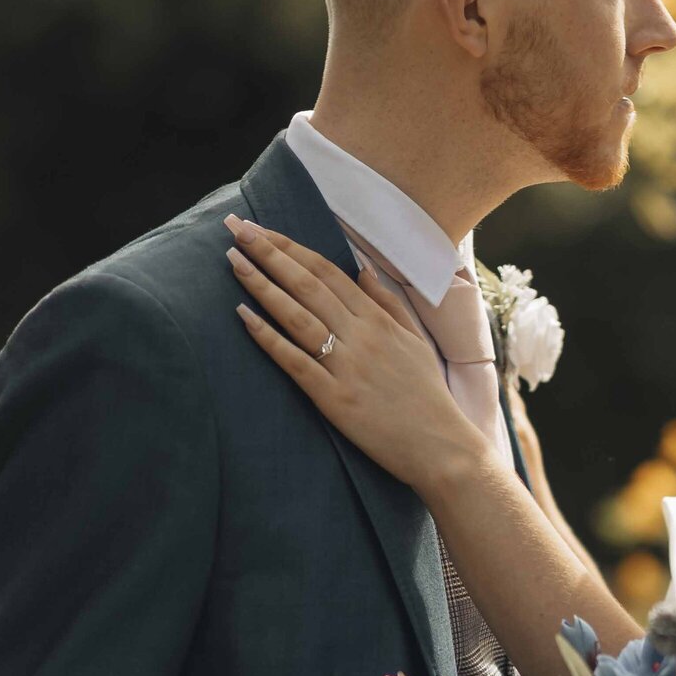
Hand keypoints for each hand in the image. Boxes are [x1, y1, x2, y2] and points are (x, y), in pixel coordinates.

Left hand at [224, 216, 489, 493]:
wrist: (442, 447)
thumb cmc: (428, 397)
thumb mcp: (415, 340)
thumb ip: (388, 303)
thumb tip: (363, 268)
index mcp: (378, 319)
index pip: (327, 272)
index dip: (291, 247)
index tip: (261, 229)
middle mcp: (361, 335)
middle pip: (307, 284)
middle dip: (268, 253)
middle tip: (236, 229)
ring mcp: (346, 366)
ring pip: (297, 315)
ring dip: (262, 285)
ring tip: (233, 261)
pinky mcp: (334, 398)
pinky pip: (294, 361)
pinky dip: (267, 337)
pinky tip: (242, 315)